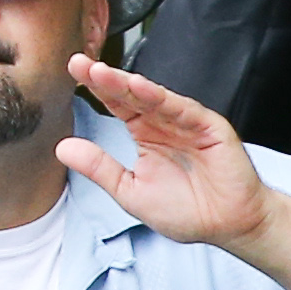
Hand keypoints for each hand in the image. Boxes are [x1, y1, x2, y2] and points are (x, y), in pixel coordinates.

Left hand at [62, 60, 269, 250]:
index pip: (116, 104)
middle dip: (105, 78)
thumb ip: (99, 168)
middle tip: (80, 63)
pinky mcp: (208, 127)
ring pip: (153, 97)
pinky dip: (162, 98)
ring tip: (102, 73)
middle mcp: (164, 123)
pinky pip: (182, 109)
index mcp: (145, 134)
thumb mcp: (130, 191)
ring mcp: (186, 122)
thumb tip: (62, 148)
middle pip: (130, 95)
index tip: (74, 70)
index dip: (96, 88)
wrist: (228, 226)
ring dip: (128, 84)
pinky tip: (141, 88)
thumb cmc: (187, 211)